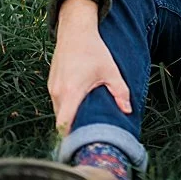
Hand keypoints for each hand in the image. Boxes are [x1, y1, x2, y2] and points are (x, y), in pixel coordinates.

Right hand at [46, 0, 131, 134]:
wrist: (75, 32)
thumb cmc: (94, 51)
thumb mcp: (111, 71)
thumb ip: (120, 92)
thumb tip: (128, 110)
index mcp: (72, 91)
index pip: (64, 122)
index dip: (69, 136)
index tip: (78, 146)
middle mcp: (58, 92)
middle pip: (62, 120)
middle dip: (73, 130)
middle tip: (88, 139)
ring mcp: (52, 88)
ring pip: (58, 112)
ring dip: (70, 119)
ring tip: (86, 126)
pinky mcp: (51, 85)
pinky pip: (57, 103)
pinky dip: (67, 109)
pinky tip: (80, 110)